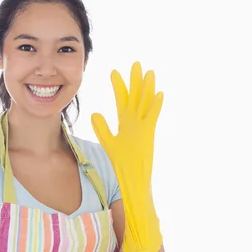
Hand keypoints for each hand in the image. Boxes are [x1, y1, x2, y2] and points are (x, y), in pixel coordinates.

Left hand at [91, 61, 163, 251]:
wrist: (133, 187)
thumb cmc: (122, 170)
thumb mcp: (108, 145)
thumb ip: (103, 129)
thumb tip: (93, 114)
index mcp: (127, 127)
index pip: (122, 103)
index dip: (119, 88)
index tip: (113, 72)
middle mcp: (137, 127)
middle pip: (136, 99)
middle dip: (134, 82)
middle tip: (134, 64)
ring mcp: (144, 132)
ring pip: (145, 105)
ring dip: (146, 88)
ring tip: (147, 71)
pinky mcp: (148, 138)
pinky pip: (152, 119)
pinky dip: (156, 107)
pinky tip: (158, 93)